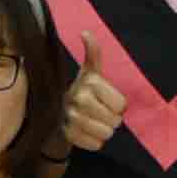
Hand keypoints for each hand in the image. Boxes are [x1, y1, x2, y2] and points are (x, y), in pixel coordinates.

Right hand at [59, 33, 126, 152]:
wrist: (55, 112)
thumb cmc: (82, 91)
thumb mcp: (90, 71)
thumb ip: (93, 53)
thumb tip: (85, 32)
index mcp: (90, 82)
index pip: (121, 106)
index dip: (118, 106)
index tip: (106, 101)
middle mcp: (80, 98)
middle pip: (115, 122)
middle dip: (111, 120)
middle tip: (99, 113)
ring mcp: (72, 118)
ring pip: (106, 134)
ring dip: (103, 131)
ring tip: (93, 122)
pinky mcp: (68, 136)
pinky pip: (96, 145)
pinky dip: (94, 141)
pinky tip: (85, 131)